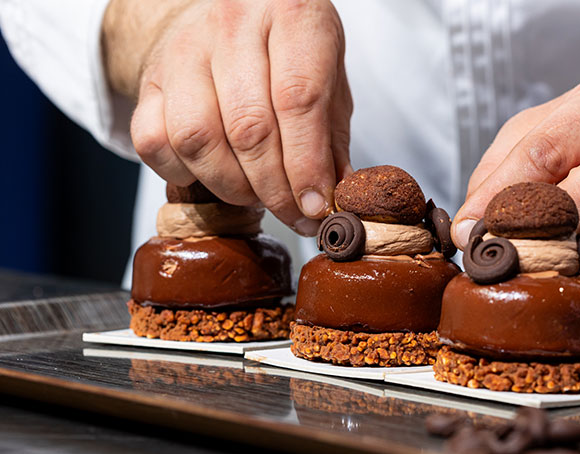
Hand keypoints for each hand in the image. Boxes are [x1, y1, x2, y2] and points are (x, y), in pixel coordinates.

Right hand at [103, 0, 351, 234]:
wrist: (220, 12)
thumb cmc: (285, 51)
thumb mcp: (328, 76)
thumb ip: (332, 135)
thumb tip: (336, 198)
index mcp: (292, 13)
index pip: (298, 100)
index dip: (307, 165)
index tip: (317, 206)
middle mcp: (233, 23)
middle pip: (249, 128)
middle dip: (275, 189)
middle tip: (294, 214)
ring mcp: (184, 49)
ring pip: (198, 139)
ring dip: (233, 186)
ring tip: (257, 194)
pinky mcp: (150, 79)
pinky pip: (155, 143)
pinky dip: (185, 174)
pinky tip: (213, 174)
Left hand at [452, 75, 579, 307]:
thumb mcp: (546, 128)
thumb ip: (501, 169)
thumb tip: (470, 229)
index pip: (546, 154)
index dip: (500, 198)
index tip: (469, 228)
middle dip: (528, 236)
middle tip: (499, 252)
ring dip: (555, 267)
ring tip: (530, 263)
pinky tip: (572, 270)